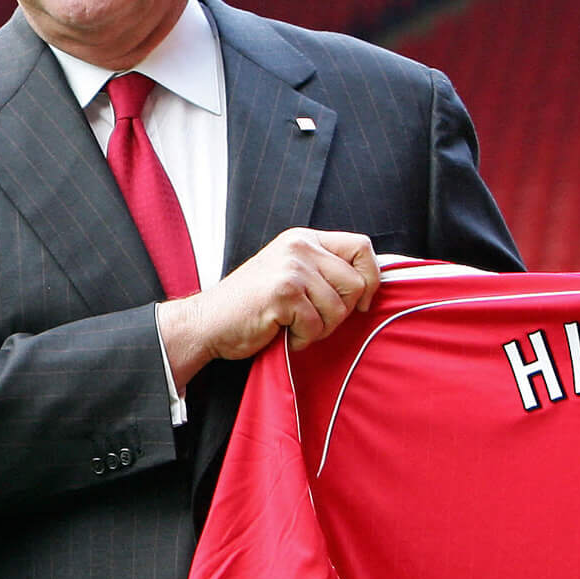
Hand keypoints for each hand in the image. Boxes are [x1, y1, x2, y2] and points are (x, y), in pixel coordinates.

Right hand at [156, 228, 377, 388]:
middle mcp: (300, 247)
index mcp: (304, 239)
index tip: (359, 302)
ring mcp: (292, 268)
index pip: (362, 246)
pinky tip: (278, 331)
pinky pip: (316, 327)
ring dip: (317, 329)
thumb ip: (325, 270)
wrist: (206, 323)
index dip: (371, 277)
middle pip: (356, 284)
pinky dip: (300, 339)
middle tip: (309, 318)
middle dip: (340, 312)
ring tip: (289, 324)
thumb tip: (372, 282)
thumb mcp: (291, 274)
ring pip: (338, 310)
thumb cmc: (251, 306)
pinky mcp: (284, 293)